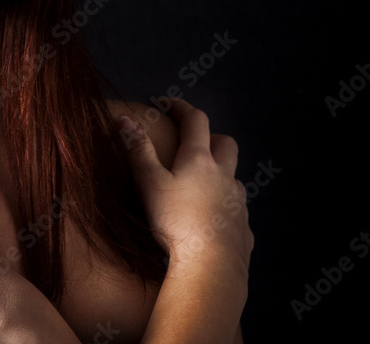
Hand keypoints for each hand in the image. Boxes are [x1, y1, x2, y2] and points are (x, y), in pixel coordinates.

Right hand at [118, 98, 253, 275]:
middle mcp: (224, 176)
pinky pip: (237, 212)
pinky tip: (212, 222)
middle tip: (191, 145)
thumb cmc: (176, 222)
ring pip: (233, 178)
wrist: (211, 267)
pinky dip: (225, 208)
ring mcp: (237, 203)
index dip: (181, 107)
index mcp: (199, 160)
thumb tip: (126, 119)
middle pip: (226, 144)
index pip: (195, 120)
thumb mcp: (148, 183)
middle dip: (211, 137)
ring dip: (220, 174)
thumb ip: (137, 150)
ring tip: (200, 187)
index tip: (166, 103)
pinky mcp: (243, 230)